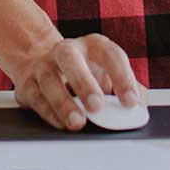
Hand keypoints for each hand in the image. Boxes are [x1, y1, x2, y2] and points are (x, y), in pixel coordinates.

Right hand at [11, 33, 144, 131]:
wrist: (42, 63)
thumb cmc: (85, 71)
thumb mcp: (109, 74)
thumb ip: (129, 88)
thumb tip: (141, 109)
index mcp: (94, 45)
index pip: (111, 56)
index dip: (122, 78)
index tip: (131, 102)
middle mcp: (67, 50)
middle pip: (71, 60)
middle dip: (84, 83)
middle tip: (97, 106)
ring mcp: (44, 65)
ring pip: (50, 79)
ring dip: (63, 103)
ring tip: (77, 122)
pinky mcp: (28, 83)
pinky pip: (37, 97)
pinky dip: (49, 113)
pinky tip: (61, 124)